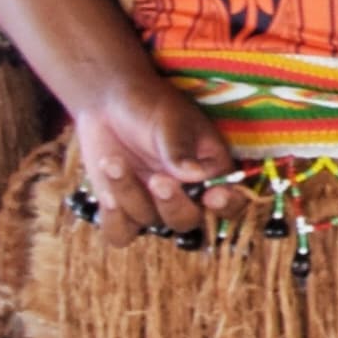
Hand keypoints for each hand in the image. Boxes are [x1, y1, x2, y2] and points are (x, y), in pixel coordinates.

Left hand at [71, 74, 240, 242]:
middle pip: (188, 222)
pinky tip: (107, 194)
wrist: (107, 103)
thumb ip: (180, 149)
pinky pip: (121, 234)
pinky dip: (114, 219)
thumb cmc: (149, 104)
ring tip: (113, 162)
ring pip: (150, 223)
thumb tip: (194, 175)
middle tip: (157, 179)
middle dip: (173, 205)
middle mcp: (186, 193)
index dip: (226, 206)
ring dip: (130, 194)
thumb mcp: (170, 120)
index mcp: (210, 170)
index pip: (230, 200)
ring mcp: (153, 204)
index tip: (212, 195)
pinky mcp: (123, 210)